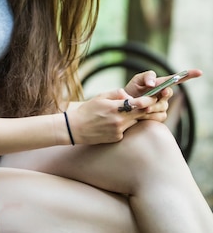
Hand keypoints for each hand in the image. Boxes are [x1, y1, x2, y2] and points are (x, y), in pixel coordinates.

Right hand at [66, 68, 201, 143]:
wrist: (75, 129)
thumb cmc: (87, 110)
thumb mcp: (100, 96)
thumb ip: (117, 94)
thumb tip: (130, 95)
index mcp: (115, 108)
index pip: (139, 104)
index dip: (150, 100)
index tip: (156, 97)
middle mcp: (119, 121)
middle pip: (141, 114)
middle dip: (150, 108)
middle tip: (157, 103)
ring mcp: (119, 131)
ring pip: (135, 122)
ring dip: (138, 117)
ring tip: (140, 111)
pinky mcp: (117, 138)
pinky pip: (127, 130)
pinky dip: (126, 125)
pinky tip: (118, 122)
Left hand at [124, 68, 201, 121]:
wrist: (123, 108)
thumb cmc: (130, 91)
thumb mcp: (137, 80)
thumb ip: (147, 76)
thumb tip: (154, 83)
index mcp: (160, 84)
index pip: (177, 79)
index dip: (189, 75)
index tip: (199, 72)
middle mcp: (163, 95)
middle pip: (168, 93)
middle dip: (160, 95)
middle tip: (150, 97)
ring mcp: (163, 106)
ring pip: (162, 106)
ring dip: (149, 106)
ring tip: (138, 105)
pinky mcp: (159, 117)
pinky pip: (158, 116)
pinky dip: (148, 114)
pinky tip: (140, 113)